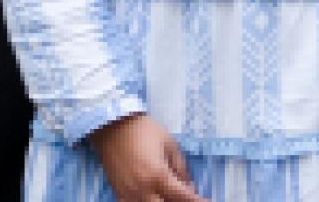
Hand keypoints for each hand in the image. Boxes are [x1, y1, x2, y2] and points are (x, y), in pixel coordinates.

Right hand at [89, 114, 205, 201]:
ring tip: (169, 194)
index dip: (198, 201)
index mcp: (158, 175)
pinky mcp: (119, 193)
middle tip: (186, 197)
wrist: (111, 124)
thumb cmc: (142, 129)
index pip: (184, 197)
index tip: (207, 201)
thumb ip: (181, 168)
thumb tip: (189, 187)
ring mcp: (129, 193)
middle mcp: (143, 189)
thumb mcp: (169, 143)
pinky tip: (153, 196)